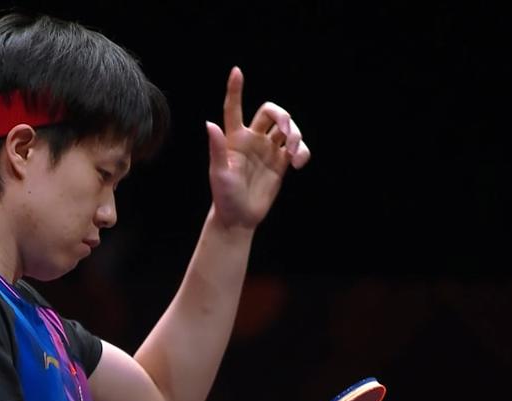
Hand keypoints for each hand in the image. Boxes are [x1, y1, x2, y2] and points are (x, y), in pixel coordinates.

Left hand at [205, 67, 311, 229]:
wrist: (239, 218)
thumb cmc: (224, 195)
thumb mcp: (218, 172)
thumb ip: (217, 148)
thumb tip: (209, 124)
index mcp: (234, 138)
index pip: (233, 108)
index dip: (235, 90)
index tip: (237, 71)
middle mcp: (252, 140)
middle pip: (271, 113)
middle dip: (283, 116)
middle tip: (288, 131)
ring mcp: (267, 151)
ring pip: (286, 129)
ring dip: (295, 134)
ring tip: (294, 152)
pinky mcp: (281, 164)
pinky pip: (296, 149)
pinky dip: (302, 151)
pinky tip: (299, 162)